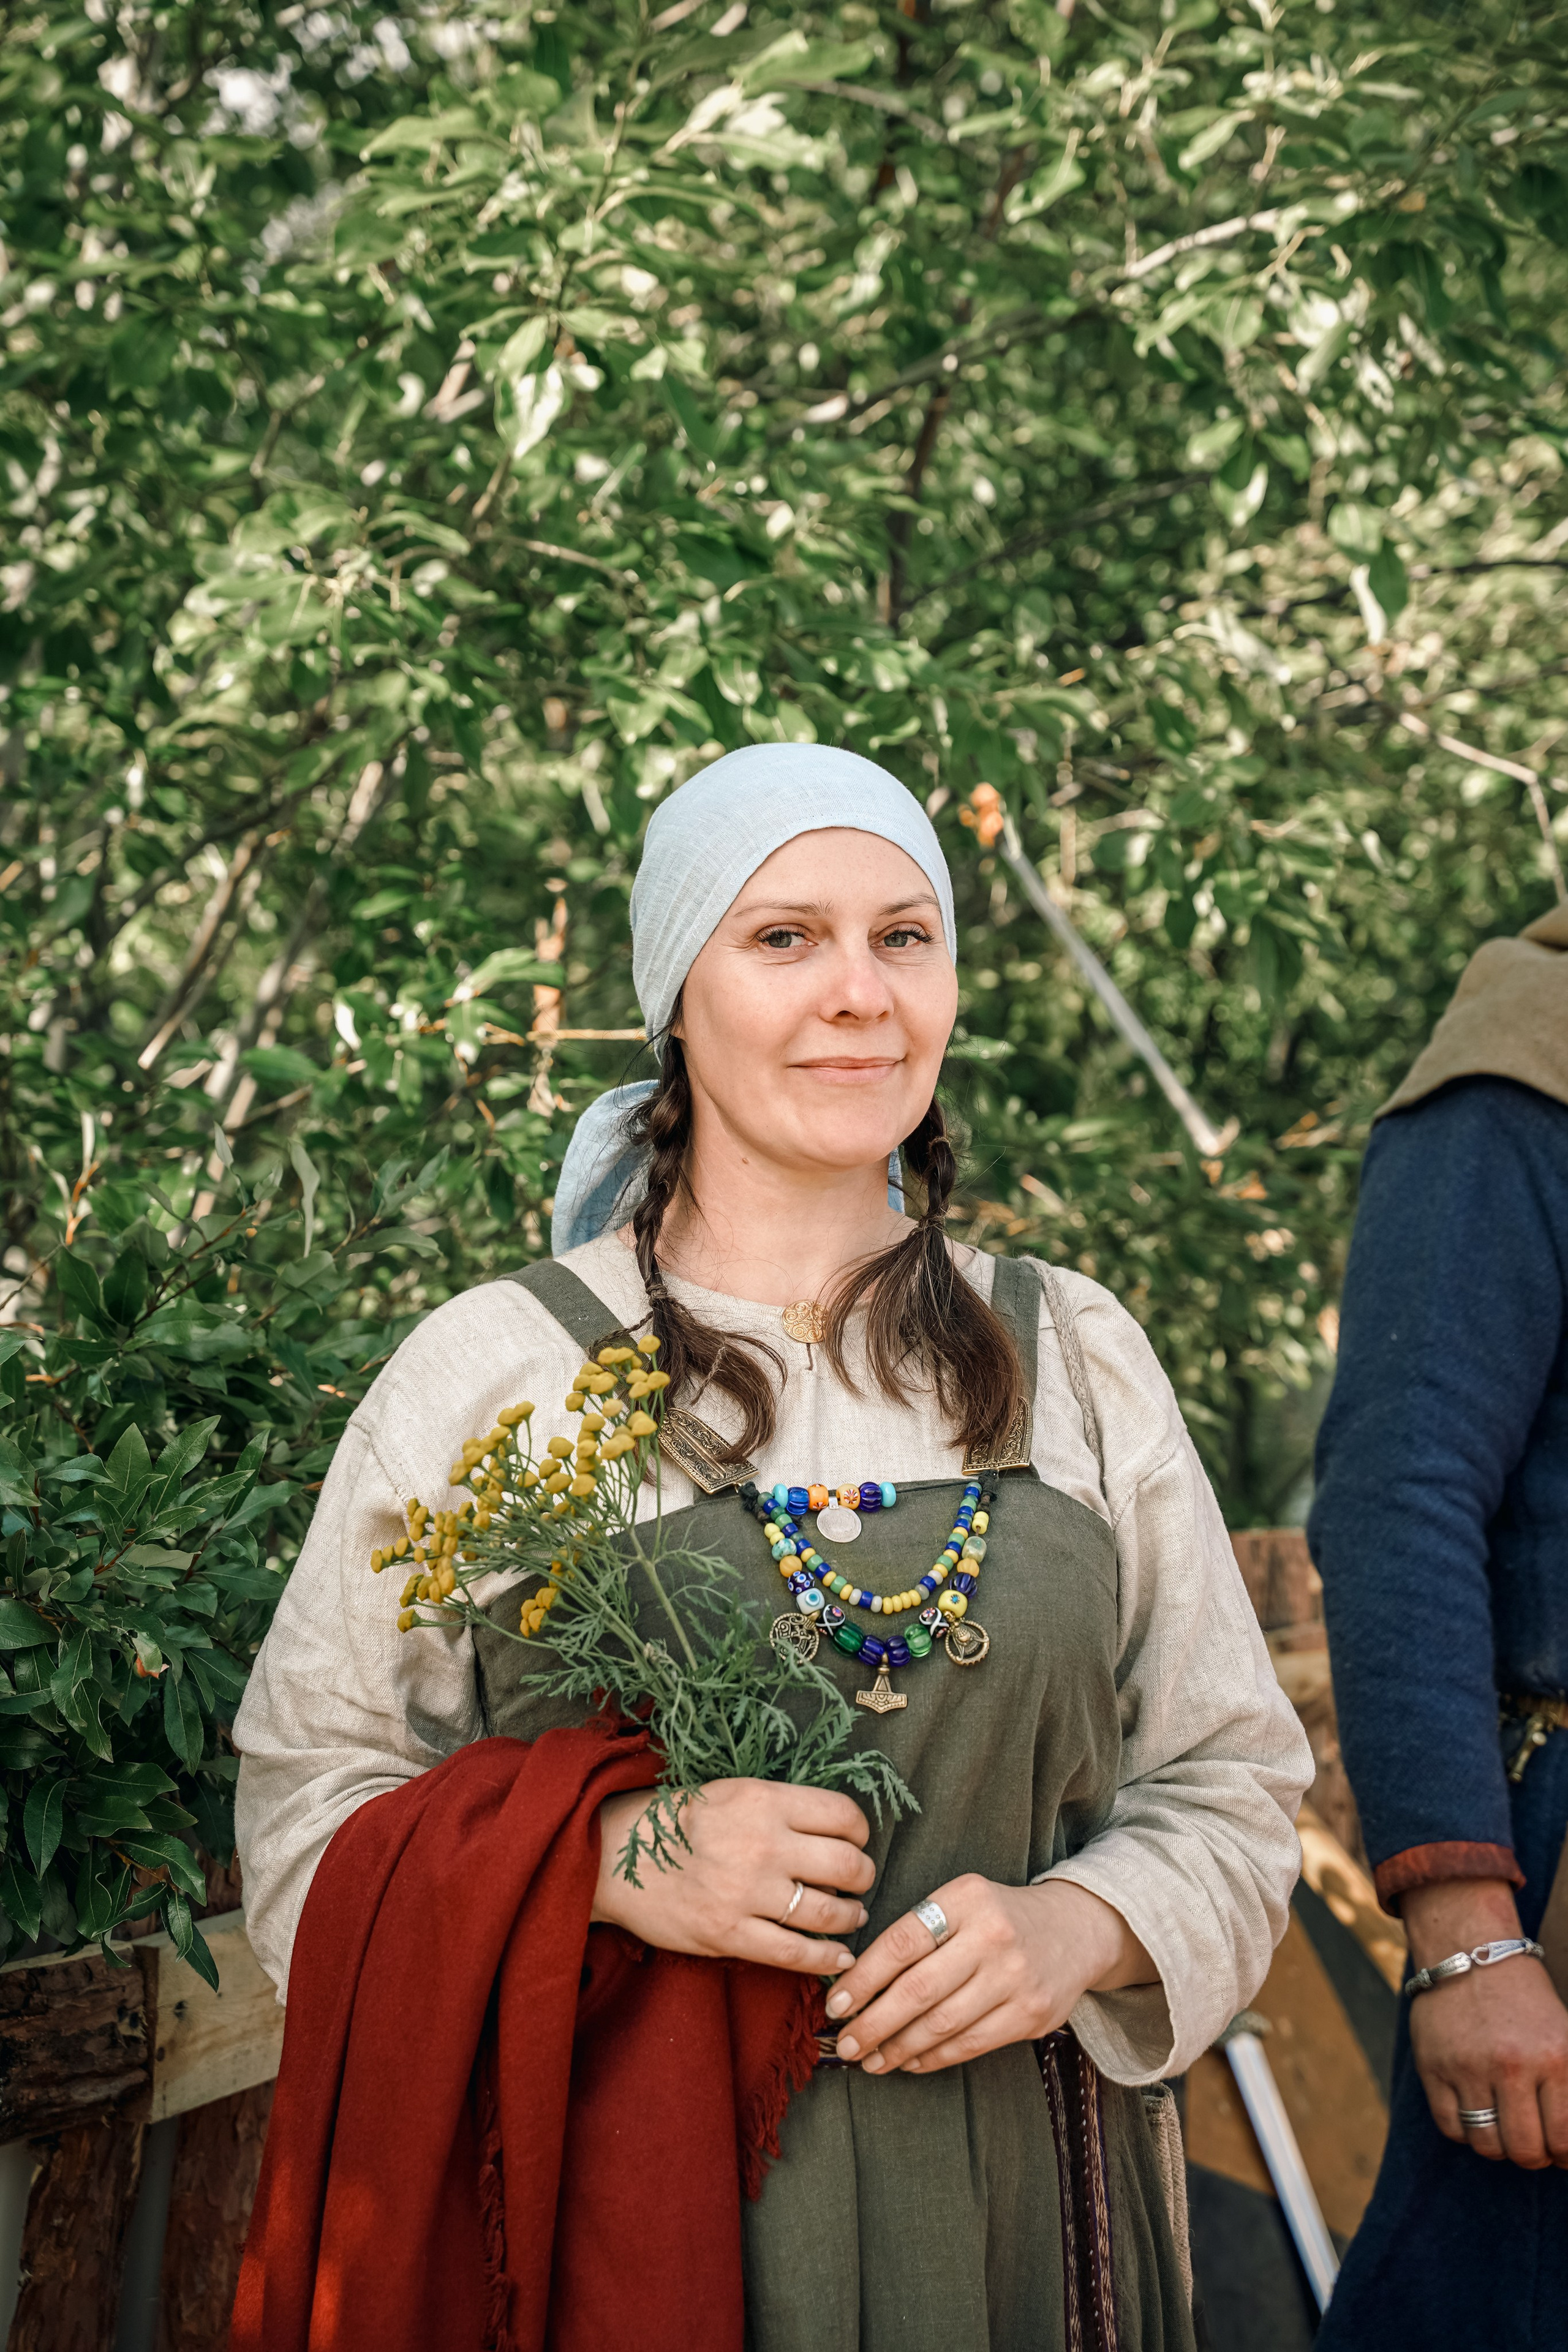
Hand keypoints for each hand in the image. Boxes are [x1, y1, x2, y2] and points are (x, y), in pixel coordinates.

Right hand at [590, 1777, 874, 1974]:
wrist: (616, 1856)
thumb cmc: (677, 1821)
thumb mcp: (732, 1792)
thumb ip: (782, 1808)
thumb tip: (835, 1829)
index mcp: (764, 1801)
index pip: (842, 1814)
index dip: (860, 1832)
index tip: (857, 1842)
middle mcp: (763, 1844)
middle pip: (846, 1865)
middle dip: (862, 1876)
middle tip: (859, 1882)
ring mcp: (747, 1893)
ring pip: (828, 1912)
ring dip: (850, 1917)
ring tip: (851, 1916)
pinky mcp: (730, 1935)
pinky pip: (795, 1953)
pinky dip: (826, 1959)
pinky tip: (838, 1958)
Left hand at [822, 1873, 1155, 2074]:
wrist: (1074, 1930)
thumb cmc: (997, 1917)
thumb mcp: (961, 1901)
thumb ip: (917, 1932)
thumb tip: (856, 1981)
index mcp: (966, 1898)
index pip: (902, 1943)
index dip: (864, 1978)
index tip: (837, 2004)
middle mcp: (993, 1936)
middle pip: (919, 1990)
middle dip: (874, 2023)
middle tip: (844, 2043)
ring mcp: (1016, 1978)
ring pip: (942, 2025)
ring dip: (898, 2048)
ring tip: (869, 2058)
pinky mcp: (1031, 2015)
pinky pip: (970, 2045)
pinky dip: (932, 2058)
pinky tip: (908, 2061)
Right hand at [1403, 1878, 1567, 2169]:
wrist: (1470, 1949)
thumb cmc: (1525, 2001)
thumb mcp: (1563, 2037)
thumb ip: (1567, 2088)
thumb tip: (1566, 2145)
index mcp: (1556, 2056)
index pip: (1564, 2140)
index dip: (1564, 2155)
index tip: (1559, 2149)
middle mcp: (1512, 2064)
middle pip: (1526, 2151)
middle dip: (1533, 2154)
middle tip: (1532, 2139)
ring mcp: (1468, 2066)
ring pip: (1487, 2145)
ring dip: (1498, 2144)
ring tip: (1502, 2124)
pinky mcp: (1433, 2065)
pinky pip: (1451, 2127)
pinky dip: (1465, 2129)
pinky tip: (1474, 2108)